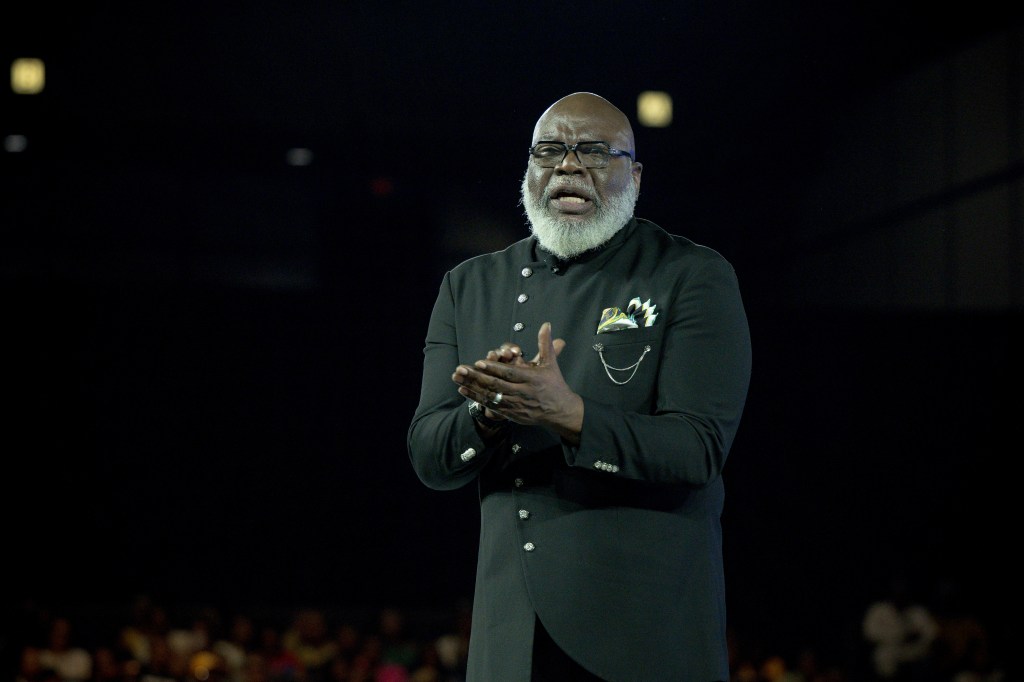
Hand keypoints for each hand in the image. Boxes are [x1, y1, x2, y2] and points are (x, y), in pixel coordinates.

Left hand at [452, 322, 582, 441]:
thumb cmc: (555, 384)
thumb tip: (546, 324)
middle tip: (462, 369)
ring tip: (457, 379)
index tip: (479, 362)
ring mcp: (516, 405)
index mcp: (532, 379)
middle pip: (497, 385)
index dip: (494, 368)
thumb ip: (545, 344)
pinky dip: (476, 398)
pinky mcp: (511, 414)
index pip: (510, 373)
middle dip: (478, 377)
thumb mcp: (551, 364)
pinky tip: (464, 390)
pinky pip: (491, 406)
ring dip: (473, 387)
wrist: (561, 412)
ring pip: (491, 396)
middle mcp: (523, 393)